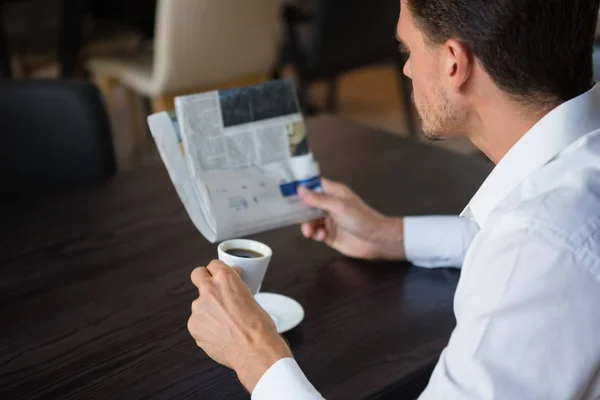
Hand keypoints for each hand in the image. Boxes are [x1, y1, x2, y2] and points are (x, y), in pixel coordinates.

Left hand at [187, 260, 291, 391]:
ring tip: (225, 325)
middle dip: (203, 278)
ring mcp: (198, 308)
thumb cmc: (259, 326)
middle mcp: (209, 289)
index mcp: (225, 279)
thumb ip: (235, 289)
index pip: (214, 264)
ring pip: (200, 304)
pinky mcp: (194, 326)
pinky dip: (206, 327)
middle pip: (197, 274)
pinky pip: (198, 323)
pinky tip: (220, 335)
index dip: (217, 271)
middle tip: (211, 289)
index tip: (219, 277)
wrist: (255, 350)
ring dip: (208, 310)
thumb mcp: (250, 297)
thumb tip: (230, 288)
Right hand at [298, 178, 405, 259]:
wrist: (375, 240)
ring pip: (310, 220)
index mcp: (333, 192)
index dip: (301, 187)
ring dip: (307, 226)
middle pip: (308, 204)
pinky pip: (316, 233)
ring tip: (310, 233)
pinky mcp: (329, 235)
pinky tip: (321, 237)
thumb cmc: (360, 218)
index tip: (287, 191)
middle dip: (301, 211)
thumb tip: (299, 189)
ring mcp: (329, 220)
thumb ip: (318, 199)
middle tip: (294, 217)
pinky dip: (316, 235)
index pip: (314, 185)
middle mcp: (330, 205)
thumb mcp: (338, 206)